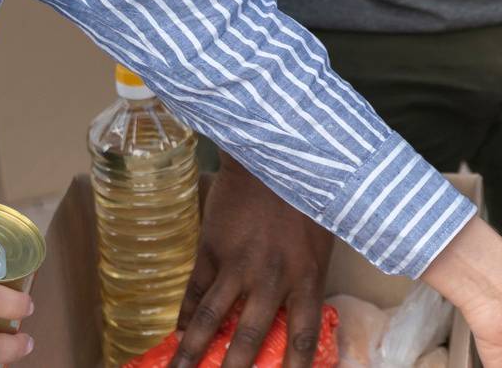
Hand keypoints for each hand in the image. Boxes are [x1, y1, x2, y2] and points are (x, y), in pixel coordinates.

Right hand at [173, 160, 334, 367]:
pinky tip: (177, 334)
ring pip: (212, 319)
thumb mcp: (324, 235)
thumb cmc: (308, 193)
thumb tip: (304, 306)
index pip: (304, 334)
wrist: (271, 154)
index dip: (297, 366)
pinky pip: (196, 291)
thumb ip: (310, 272)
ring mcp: (238, 265)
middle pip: (252, 336)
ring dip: (193, 351)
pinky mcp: (211, 250)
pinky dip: (185, 316)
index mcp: (307, 275)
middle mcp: (272, 277)